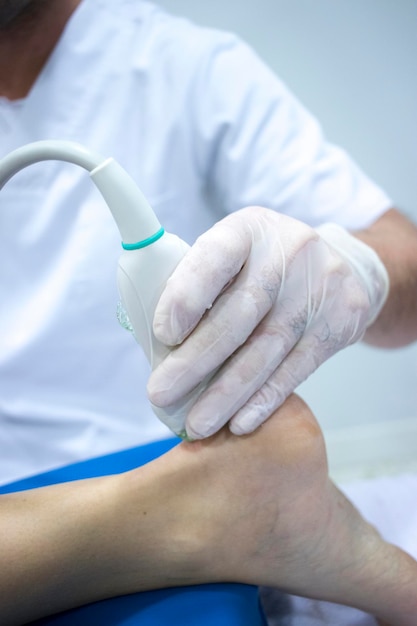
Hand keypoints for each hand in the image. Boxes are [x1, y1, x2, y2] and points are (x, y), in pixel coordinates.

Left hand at [147, 207, 388, 437]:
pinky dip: (264, 399)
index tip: (163, 335)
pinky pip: (296, 369)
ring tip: (197, 422)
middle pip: (238, 315)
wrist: (344, 266)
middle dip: (195, 360)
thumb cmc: (267, 264)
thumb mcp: (236, 252)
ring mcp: (318, 288)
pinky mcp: (338, 323)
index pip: (214, 258)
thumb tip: (159, 343)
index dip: (186, 296)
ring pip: (265, 350)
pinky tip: (240, 421)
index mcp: (248, 230)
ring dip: (226, 393)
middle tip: (161, 393)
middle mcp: (287, 253)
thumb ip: (201, 283)